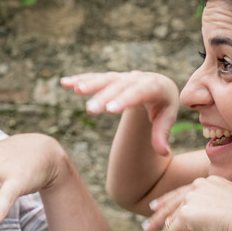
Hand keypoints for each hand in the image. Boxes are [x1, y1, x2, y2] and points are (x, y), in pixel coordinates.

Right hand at [61, 71, 180, 154]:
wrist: (158, 87)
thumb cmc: (163, 106)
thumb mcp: (167, 118)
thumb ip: (162, 135)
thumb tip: (164, 153)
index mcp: (154, 86)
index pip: (139, 93)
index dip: (124, 100)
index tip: (110, 110)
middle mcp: (137, 78)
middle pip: (119, 87)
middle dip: (103, 97)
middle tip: (90, 109)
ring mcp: (122, 77)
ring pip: (105, 80)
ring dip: (90, 84)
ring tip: (75, 89)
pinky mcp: (111, 78)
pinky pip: (95, 78)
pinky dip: (80, 79)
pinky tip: (64, 82)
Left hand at [142, 176, 231, 230]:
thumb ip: (229, 214)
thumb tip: (226, 226)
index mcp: (215, 182)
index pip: (187, 191)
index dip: (170, 200)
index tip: (157, 206)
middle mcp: (201, 186)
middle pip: (173, 204)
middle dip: (159, 217)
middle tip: (148, 227)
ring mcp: (193, 199)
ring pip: (171, 223)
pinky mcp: (187, 216)